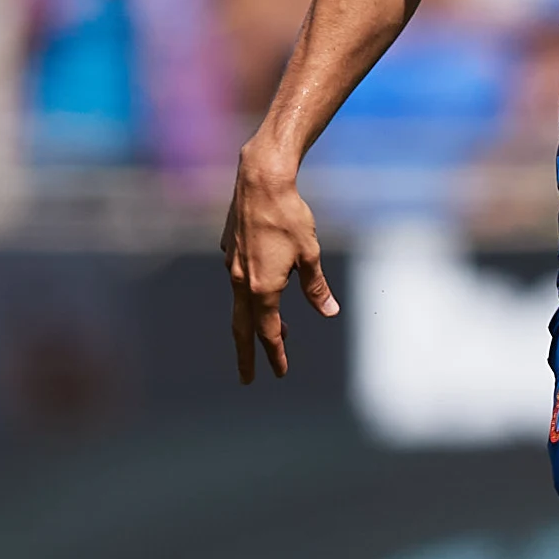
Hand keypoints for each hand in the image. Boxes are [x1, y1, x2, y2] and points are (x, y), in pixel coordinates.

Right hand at [221, 145, 336, 382]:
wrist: (260, 180)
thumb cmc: (289, 216)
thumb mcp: (310, 254)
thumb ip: (317, 287)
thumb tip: (328, 312)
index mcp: (262, 287)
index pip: (269, 331)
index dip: (276, 354)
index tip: (280, 372)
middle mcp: (241, 280)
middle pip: (242, 328)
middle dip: (246, 355)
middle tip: (247, 378)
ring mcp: (231, 265)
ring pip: (240, 303)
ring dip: (254, 322)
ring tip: (275, 333)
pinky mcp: (229, 249)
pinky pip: (237, 277)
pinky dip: (250, 291)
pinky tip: (264, 284)